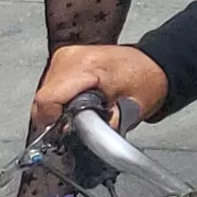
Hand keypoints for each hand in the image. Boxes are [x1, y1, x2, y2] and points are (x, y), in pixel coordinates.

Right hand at [30, 45, 168, 131]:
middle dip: (57, 118)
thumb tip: (78, 141)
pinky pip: (50, 87)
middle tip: (80, 121)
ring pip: (44, 95)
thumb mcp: (128, 111)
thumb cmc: (146, 82)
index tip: (64, 130)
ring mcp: (66, 55)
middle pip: (43, 99)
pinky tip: (79, 99)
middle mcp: (72, 57)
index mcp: (88, 67)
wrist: (154, 65)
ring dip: (58, 108)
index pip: (48, 99)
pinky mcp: (64, 58)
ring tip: (84, 108)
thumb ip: (100, 129)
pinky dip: (61, 99)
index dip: (52, 121)